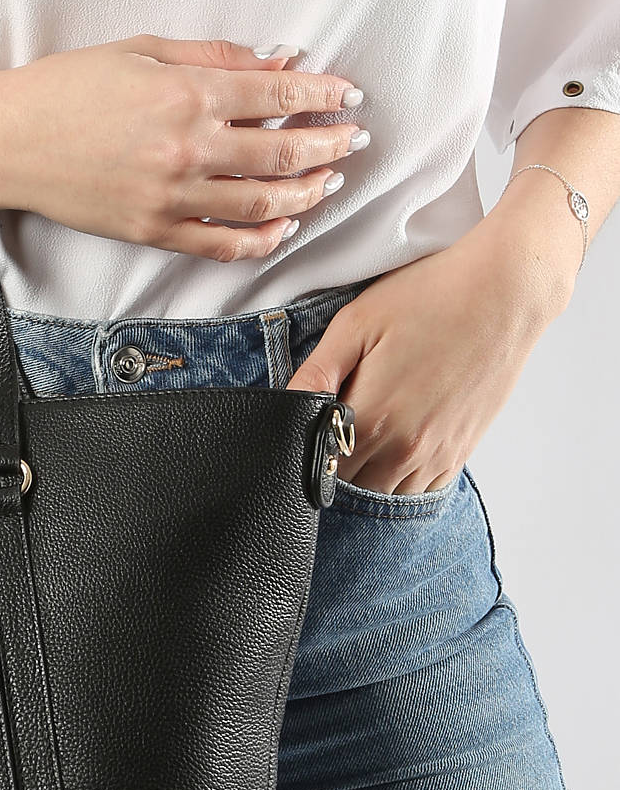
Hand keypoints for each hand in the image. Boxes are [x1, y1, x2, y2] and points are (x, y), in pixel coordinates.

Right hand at [0, 37, 367, 260]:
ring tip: (328, 181)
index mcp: (185, 95)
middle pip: (281, 155)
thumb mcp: (142, 51)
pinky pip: (221, 245)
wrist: (9, 141)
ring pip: (261, 205)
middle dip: (329, 145)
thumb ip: (216, 57)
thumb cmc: (68, 87)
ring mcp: (170, 198)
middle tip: (354, 139)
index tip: (347, 95)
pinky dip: (260, 239)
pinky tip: (282, 226)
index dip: (322, 97)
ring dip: (306, 193)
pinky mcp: (153, 232)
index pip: (277, 98)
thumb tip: (280, 62)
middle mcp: (186, 150)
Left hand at [285, 202, 576, 493]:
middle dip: (332, 470)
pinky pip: (421, 491)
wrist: (506, 292)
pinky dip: (402, 481)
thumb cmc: (430, 297)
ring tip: (360, 444)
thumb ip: (316, 373)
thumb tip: (283, 406)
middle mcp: (404, 448)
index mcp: (371, 418)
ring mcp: (436, 454)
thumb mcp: (356, 323)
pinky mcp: (460, 452)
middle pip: (350, 489)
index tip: (299, 440)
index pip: (318, 467)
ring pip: (386, 497)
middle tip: (327, 439)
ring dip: (367, 480)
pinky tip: (394, 450)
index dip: (303, 456)